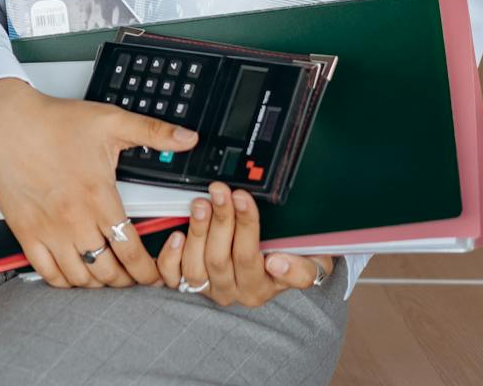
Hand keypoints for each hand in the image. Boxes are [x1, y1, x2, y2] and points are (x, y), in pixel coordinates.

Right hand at [0, 79, 199, 289]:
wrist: (8, 122)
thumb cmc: (54, 122)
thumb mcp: (110, 121)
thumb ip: (153, 132)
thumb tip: (187, 138)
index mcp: (99, 197)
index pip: (131, 251)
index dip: (148, 270)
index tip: (155, 274)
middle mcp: (75, 220)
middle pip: (108, 271)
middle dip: (127, 280)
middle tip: (134, 278)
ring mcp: (49, 230)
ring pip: (80, 277)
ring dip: (98, 283)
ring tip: (108, 276)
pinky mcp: (26, 233)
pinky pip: (48, 273)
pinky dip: (64, 281)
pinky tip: (74, 274)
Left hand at [154, 181, 334, 308]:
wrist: (277, 270)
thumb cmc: (292, 259)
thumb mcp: (312, 264)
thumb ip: (303, 268)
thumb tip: (277, 262)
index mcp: (262, 287)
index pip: (250, 257)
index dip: (246, 226)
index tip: (244, 198)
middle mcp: (233, 291)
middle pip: (221, 257)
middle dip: (221, 219)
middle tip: (221, 190)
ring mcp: (208, 289)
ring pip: (196, 266)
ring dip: (197, 230)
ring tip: (202, 203)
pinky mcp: (187, 284)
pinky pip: (172, 276)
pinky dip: (171, 256)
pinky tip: (177, 233)